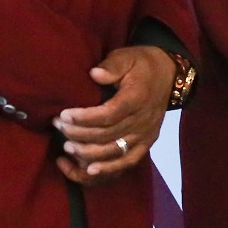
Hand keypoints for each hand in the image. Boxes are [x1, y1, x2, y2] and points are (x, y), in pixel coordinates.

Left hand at [53, 45, 174, 184]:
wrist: (169, 76)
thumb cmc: (142, 65)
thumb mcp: (128, 56)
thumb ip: (113, 65)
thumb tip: (95, 74)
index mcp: (137, 98)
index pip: (109, 114)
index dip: (84, 118)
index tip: (63, 115)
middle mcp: (142, 120)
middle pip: (107, 135)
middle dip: (78, 134)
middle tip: (58, 126)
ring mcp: (145, 135)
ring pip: (114, 152)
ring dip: (88, 153)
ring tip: (67, 147)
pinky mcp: (146, 143)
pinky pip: (127, 162)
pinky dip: (108, 169)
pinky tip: (89, 171)